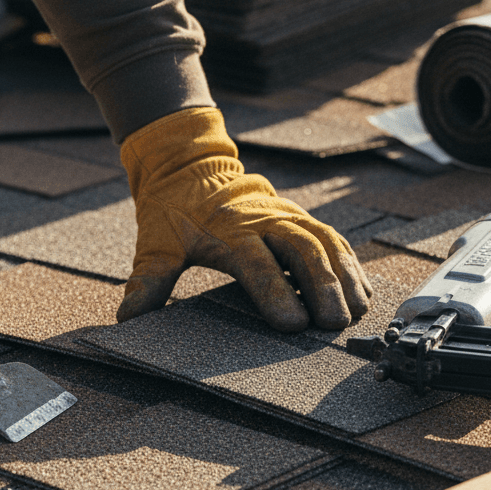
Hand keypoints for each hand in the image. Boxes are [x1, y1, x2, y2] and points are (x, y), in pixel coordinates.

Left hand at [118, 107, 371, 330]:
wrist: (189, 166)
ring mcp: (287, 215)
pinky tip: (363, 291)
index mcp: (228, 229)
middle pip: (302, 250)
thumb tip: (127, 319)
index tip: (291, 324)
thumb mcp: (154, 242)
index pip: (257, 262)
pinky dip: (350, 264)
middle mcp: (264, 219)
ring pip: (326, 243)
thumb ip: (147, 281)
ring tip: (358, 311)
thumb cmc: (172, 211)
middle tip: (334, 323)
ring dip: (345, 276)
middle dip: (323, 287)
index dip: (275, 291)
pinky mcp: (300, 217)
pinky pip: (333, 239)